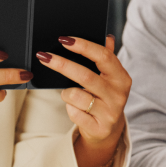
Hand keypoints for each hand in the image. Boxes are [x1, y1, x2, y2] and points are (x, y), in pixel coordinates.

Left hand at [36, 35, 131, 166]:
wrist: (108, 130)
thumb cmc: (104, 97)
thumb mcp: (109, 77)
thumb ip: (107, 57)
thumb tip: (107, 36)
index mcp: (121, 77)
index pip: (103, 56)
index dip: (83, 46)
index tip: (64, 39)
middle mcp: (118, 94)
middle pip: (85, 75)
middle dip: (62, 64)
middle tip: (43, 56)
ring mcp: (110, 113)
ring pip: (76, 95)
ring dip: (66, 92)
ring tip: (70, 94)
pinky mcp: (99, 128)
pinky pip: (74, 113)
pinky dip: (69, 108)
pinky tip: (75, 108)